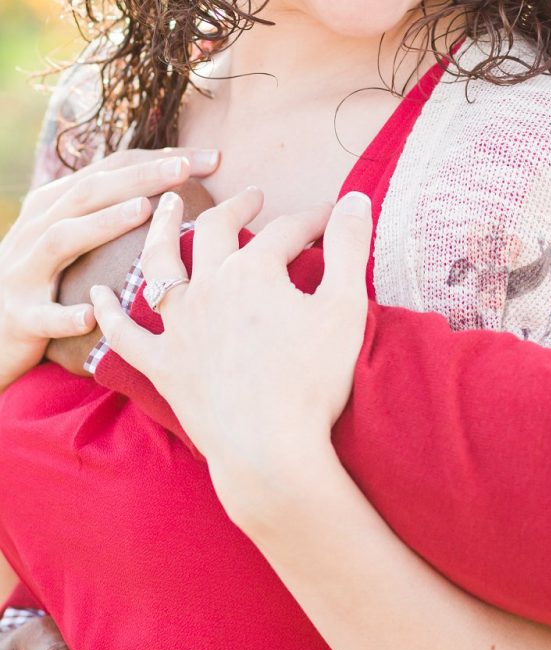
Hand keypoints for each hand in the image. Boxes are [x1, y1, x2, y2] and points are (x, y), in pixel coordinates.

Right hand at [0, 149, 216, 393]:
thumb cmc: (46, 280)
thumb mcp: (72, 236)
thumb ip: (112, 209)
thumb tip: (182, 187)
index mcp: (55, 205)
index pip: (111, 170)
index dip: (159, 160)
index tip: (211, 157)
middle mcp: (37, 230)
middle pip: (89, 192)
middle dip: (139, 177)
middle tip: (184, 170)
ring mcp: (23, 272)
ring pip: (62, 239)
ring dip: (103, 223)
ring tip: (144, 212)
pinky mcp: (19, 317)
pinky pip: (42, 316)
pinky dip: (65, 315)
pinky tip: (91, 316)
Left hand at [91, 187, 372, 526]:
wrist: (269, 452)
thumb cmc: (313, 381)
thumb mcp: (345, 307)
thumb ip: (348, 246)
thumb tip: (355, 198)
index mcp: (254, 270)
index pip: (286, 229)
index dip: (313, 219)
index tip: (331, 218)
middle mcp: (209, 287)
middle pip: (217, 230)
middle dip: (237, 208)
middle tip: (252, 198)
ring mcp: (180, 327)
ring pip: (160, 265)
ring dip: (162, 230)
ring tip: (166, 207)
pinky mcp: (163, 366)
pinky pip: (124, 335)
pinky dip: (108, 312)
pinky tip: (96, 294)